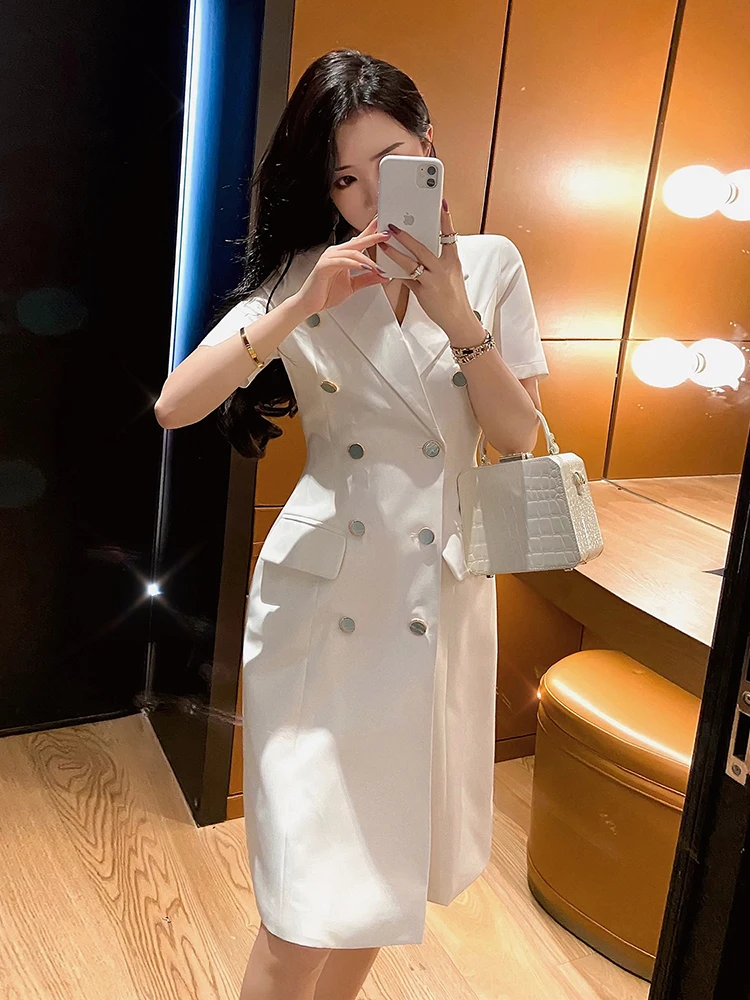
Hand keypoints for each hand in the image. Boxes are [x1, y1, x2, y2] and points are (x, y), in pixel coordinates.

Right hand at [293, 216, 390, 315]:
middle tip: (387, 234)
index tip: (385, 227)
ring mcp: (329, 258)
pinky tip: (364, 267)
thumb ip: (367, 279)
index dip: (372, 232)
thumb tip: (383, 276)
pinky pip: (342, 262)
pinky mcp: (324, 266)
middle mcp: (336, 253)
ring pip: (352, 252)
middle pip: (358, 242)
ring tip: (379, 266)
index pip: (360, 241)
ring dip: (367, 259)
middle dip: (373, 237)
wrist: (309, 304)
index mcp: (343, 255)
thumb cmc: (326, 293)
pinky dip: (355, 264)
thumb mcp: (353, 286)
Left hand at [378, 198, 474, 333]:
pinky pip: (406, 279)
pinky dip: (395, 272)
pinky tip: (385, 265)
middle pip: (423, 247)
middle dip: (406, 235)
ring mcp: (434, 280)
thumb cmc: (454, 297)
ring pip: (412, 262)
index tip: (442, 204)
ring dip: (395, 251)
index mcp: (453, 261)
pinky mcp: (424, 292)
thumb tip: (422, 251)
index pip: (449, 236)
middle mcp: (444, 268)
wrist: (459, 320)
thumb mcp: (451, 275)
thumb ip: (437, 262)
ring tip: (384, 242)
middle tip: (394, 225)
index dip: (446, 219)